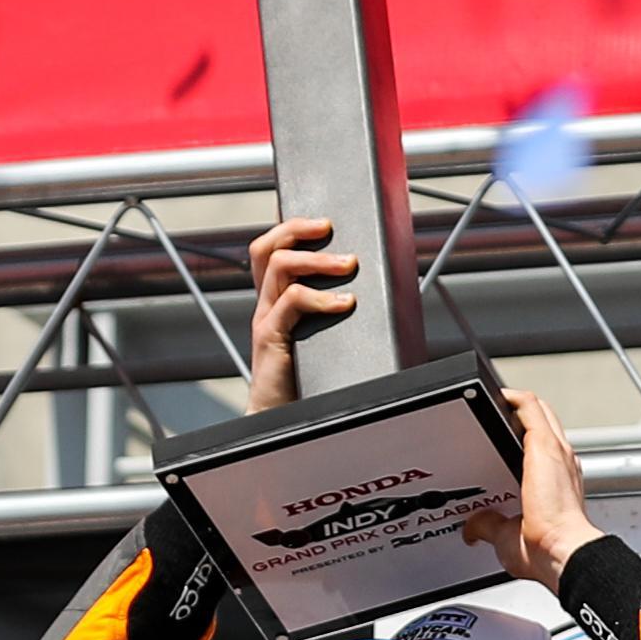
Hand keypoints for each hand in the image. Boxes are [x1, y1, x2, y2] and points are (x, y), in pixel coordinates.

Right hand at [243, 216, 358, 410]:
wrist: (282, 420)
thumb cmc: (308, 381)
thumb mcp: (323, 338)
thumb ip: (337, 314)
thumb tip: (375, 294)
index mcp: (275, 301)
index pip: (271, 250)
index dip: (290, 227)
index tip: (321, 219)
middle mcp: (265, 305)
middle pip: (266, 248)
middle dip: (297, 228)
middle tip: (328, 227)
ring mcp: (265, 319)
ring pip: (278, 266)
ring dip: (317, 260)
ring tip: (348, 264)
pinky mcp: (270, 338)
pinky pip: (291, 302)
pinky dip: (320, 298)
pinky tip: (344, 303)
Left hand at [461, 388, 598, 591]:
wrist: (562, 551)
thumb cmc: (548, 550)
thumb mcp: (507, 537)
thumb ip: (489, 526)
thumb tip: (474, 528)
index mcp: (557, 484)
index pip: (541, 450)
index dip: (523, 439)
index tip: (501, 440)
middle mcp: (561, 464)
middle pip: (544, 422)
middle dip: (519, 416)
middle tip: (494, 417)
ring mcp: (557, 453)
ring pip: (540, 411)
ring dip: (517, 404)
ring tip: (493, 404)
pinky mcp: (545, 445)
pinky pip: (530, 407)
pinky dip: (513, 398)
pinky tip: (496, 396)